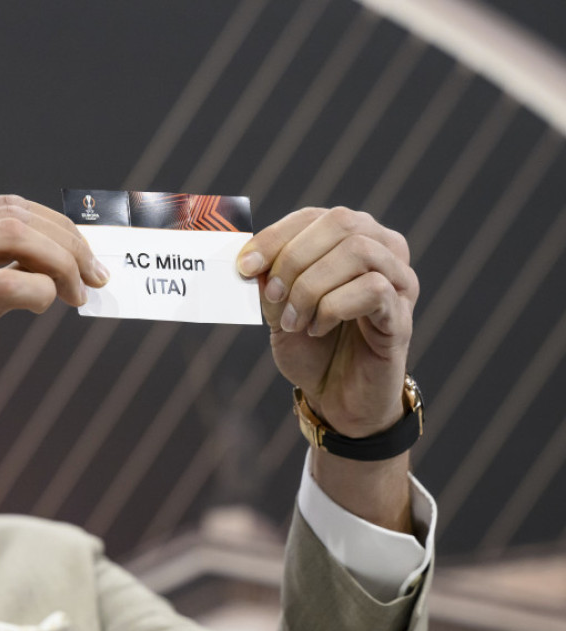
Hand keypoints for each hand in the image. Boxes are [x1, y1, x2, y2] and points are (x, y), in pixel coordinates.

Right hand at [0, 195, 107, 521]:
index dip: (56, 228)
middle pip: (14, 215)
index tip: (86, 257)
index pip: (4, 206)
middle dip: (68, 243)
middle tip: (95, 276)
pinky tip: (44, 306)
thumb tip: (55, 261)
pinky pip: (7, 284)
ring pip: (14, 236)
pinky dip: (40, 292)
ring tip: (79, 293)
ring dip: (62, 262)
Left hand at [237, 207, 418, 438]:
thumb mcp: (278, 309)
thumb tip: (252, 259)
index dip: (275, 236)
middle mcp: (384, 251)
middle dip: (294, 259)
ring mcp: (400, 282)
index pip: (314, 216)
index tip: (245, 266)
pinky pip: (373, 289)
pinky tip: (318, 329)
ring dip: (312, 286)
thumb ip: (270, 280)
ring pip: (358, 252)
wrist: (336, 398)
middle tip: (273, 296)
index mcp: (351, 240)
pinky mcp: (403, 316)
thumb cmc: (311, 347)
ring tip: (294, 321)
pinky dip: (333, 307)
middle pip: (341, 224)